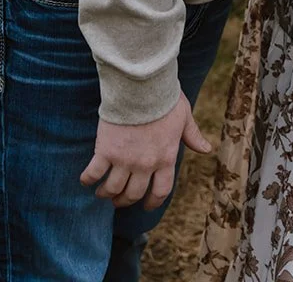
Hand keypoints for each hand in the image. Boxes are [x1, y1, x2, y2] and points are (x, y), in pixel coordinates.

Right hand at [80, 92, 211, 209]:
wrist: (142, 86)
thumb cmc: (165, 99)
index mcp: (166, 158)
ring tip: (102, 192)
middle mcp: (145, 165)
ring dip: (107, 194)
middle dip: (126, 201)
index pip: (161, 191)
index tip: (146, 206)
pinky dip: (88, 179)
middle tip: (119, 201)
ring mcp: (124, 160)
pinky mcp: (106, 150)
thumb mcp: (184, 117)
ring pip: (113, 188)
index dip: (153, 202)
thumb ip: (193, 135)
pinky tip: (85, 180)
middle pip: (134, 194)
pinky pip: (94, 172)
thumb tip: (206, 149)